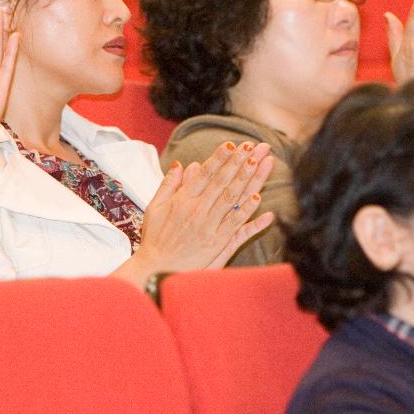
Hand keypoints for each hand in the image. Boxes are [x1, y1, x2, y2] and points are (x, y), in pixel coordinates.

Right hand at [137, 141, 275, 271]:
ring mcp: (208, 227)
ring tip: (259, 163)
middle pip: (222, 182)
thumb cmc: (154, 237)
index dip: (219, 158)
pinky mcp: (216, 244)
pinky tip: (259, 200)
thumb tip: (182, 164)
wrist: (155, 269)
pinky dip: (248, 213)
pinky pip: (236, 226)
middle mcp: (197, 210)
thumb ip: (168, 184)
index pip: (205, 174)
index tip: (231, 144)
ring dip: (247, 180)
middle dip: (239, 162)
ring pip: (232, 199)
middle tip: (253, 146)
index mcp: (182, 200)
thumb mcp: (155, 207)